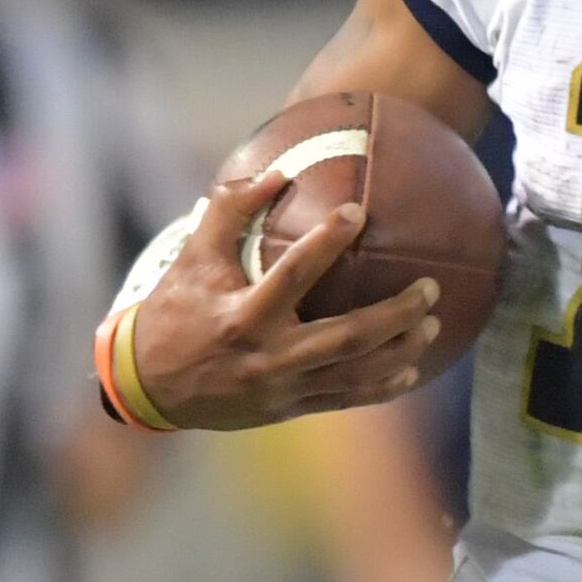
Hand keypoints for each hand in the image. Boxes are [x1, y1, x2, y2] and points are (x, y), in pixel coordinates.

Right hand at [124, 169, 440, 429]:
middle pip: (347, 337)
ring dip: (401, 350)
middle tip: (431, 287)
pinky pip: (346, 399)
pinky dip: (382, 386)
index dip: (327, 241)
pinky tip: (411, 369)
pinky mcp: (289, 408)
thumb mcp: (192, 258)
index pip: (294, 274)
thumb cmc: (173, 312)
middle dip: (396, 314)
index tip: (358, 211)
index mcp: (243, 316)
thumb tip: (278, 173)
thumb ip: (230, 212)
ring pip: (356, 373)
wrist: (148, 387)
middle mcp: (268, 357)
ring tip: (434, 323)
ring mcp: (282, 388)